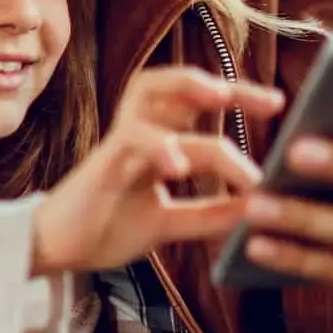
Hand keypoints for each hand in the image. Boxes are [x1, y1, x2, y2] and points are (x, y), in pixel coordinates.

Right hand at [31, 67, 285, 275]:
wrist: (55, 250)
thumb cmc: (104, 227)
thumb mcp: (167, 222)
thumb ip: (208, 214)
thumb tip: (258, 210)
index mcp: (152, 142)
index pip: (194, 104)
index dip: (235, 96)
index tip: (277, 104)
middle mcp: (137, 134)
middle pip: (170, 82)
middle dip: (216, 82)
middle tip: (265, 101)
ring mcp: (118, 145)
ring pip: (148, 94)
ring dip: (188, 92)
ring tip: (222, 105)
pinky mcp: (102, 164)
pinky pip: (130, 139)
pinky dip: (158, 145)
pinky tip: (181, 167)